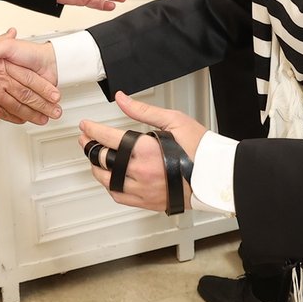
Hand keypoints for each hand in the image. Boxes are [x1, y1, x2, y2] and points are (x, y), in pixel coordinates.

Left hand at [79, 91, 205, 212]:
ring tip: (96, 158)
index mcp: (145, 150)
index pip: (108, 139)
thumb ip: (143, 110)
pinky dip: (110, 186)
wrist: (216, 175)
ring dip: (96, 168)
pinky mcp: (148, 201)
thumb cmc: (200, 148)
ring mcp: (143, 189)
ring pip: (107, 181)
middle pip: (102, 160)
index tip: (86, 126)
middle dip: (90, 147)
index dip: (92, 130)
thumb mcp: (173, 120)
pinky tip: (111, 177)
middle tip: (86, 139)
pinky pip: (119, 196)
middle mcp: (141, 171)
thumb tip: (122, 99)